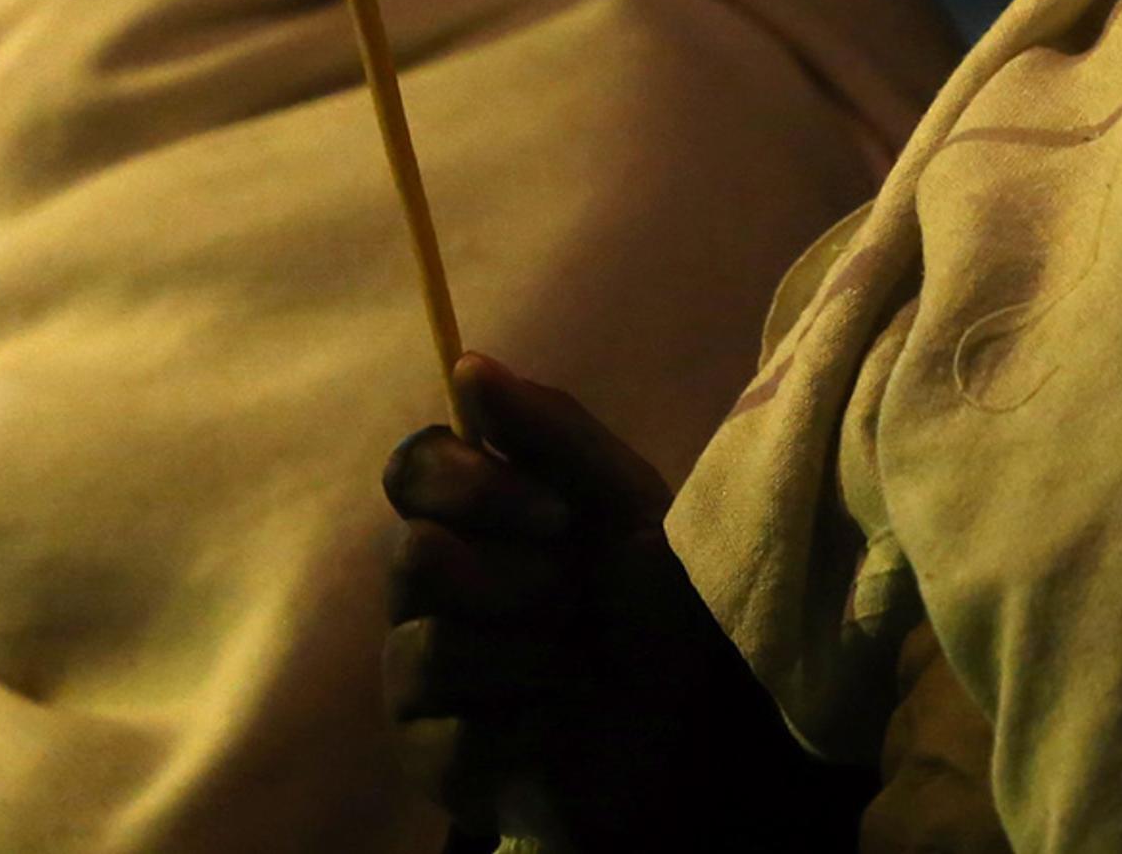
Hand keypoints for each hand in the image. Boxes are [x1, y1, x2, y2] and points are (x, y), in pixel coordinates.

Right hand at [384, 354, 862, 851]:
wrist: (708, 730)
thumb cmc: (668, 606)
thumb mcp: (630, 505)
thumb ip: (553, 432)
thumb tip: (467, 363)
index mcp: (475, 516)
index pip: (414, 468)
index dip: (472, 488)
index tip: (557, 518)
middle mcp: (431, 589)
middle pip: (413, 557)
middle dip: (520, 583)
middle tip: (575, 603)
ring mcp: (421, 675)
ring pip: (429, 650)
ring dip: (531, 661)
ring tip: (574, 672)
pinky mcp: (430, 758)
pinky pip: (446, 735)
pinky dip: (523, 731)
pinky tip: (556, 729)